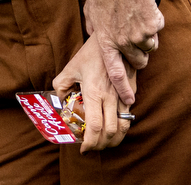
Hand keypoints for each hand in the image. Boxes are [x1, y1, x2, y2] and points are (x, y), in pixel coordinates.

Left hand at [52, 36, 134, 151]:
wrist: (114, 41)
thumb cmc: (90, 54)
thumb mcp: (70, 68)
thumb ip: (61, 85)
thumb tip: (59, 100)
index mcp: (94, 92)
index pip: (95, 127)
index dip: (90, 143)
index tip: (83, 149)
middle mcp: (110, 97)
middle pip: (110, 132)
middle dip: (101, 146)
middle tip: (92, 148)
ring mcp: (124, 96)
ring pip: (123, 128)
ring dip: (114, 141)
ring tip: (103, 143)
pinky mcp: (131, 93)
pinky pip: (128, 117)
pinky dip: (121, 128)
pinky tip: (112, 129)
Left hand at [81, 0, 163, 104]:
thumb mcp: (90, 11)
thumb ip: (93, 28)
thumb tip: (93, 36)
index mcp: (105, 41)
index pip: (115, 72)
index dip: (123, 89)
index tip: (129, 101)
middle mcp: (122, 42)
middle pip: (139, 62)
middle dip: (139, 55)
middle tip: (135, 40)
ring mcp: (139, 34)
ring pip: (150, 47)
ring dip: (147, 38)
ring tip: (136, 19)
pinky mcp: (153, 26)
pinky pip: (157, 32)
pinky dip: (154, 24)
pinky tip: (143, 10)